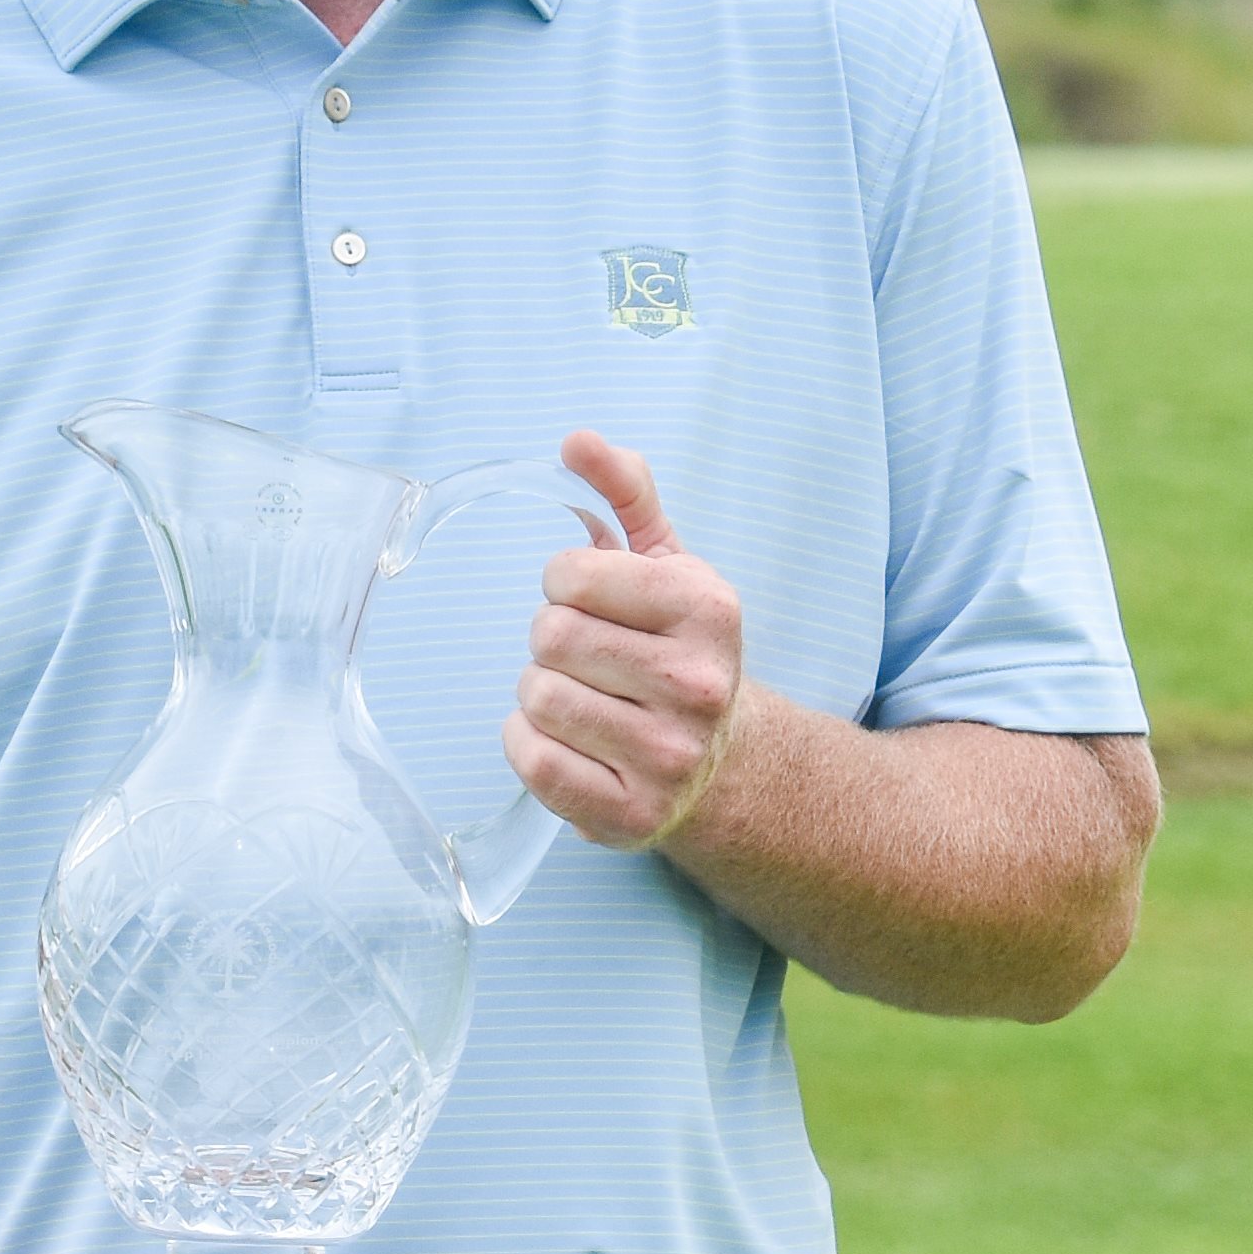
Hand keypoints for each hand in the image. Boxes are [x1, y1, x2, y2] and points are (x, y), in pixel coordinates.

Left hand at [512, 430, 745, 853]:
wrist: (722, 760)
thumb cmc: (676, 647)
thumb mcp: (667, 562)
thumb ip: (625, 491)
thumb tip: (577, 439)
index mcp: (708, 610)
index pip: (572, 574)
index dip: (564, 583)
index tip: (592, 601)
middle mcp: (697, 685)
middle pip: (550, 637)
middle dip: (552, 640)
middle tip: (588, 656)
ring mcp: (668, 757)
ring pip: (538, 698)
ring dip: (541, 693)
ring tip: (584, 698)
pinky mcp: (631, 815)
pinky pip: (534, 762)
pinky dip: (530, 744)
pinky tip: (568, 739)